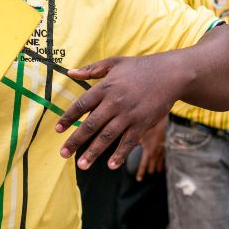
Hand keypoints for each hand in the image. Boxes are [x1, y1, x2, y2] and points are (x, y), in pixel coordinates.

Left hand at [57, 55, 180, 170]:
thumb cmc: (139, 67)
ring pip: (107, 137)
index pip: (81, 105)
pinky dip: (120, 154)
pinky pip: (129, 142)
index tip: (57, 130)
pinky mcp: (143, 124)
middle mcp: (114, 103)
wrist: (170, 74)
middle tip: (63, 154)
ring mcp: (129, 115)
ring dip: (93, 152)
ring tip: (82, 165)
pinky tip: (110, 165)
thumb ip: (91, 70)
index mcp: (105, 87)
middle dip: (75, 141)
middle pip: (90, 125)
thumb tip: (69, 73)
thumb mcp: (114, 63)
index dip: (68, 118)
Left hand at [136, 116, 165, 180]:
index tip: (139, 179)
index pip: (144, 164)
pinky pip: (165, 154)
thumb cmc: (150, 123)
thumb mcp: (139, 131)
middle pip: (152, 163)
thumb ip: (131, 139)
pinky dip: (164, 159)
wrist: (164, 118)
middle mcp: (156, 151)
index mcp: (148, 150)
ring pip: (160, 160)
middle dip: (150, 169)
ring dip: (157, 166)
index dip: (141, 172)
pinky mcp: (167, 143)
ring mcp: (163, 148)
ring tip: (156, 171)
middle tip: (149, 173)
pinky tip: (163, 160)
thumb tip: (120, 143)